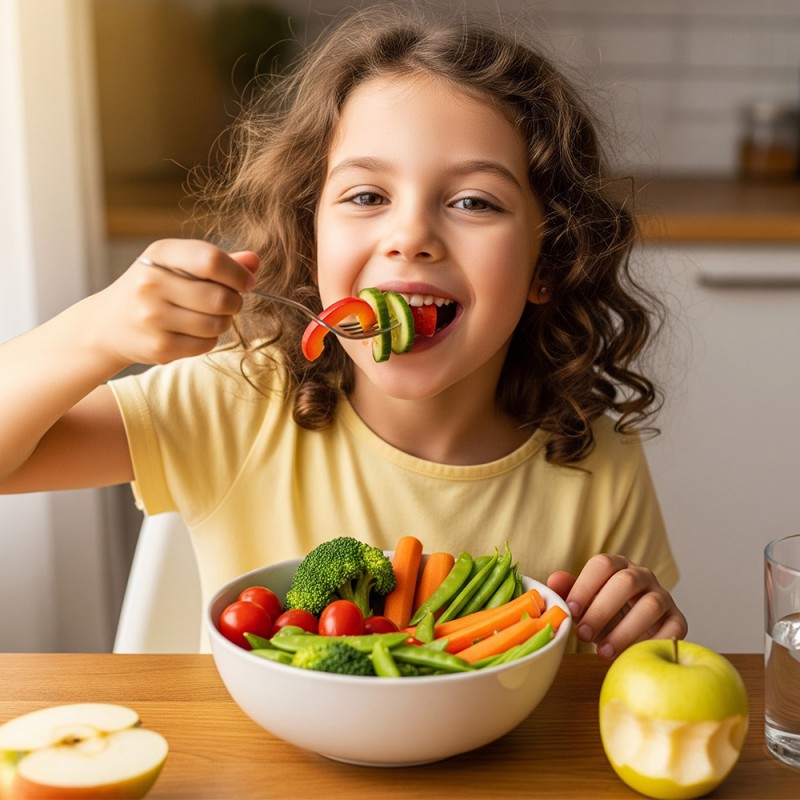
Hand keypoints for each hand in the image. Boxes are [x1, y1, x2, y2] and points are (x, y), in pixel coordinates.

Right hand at [93, 239, 258, 367]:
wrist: (108, 325)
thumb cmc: (154, 289)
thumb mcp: (178, 265)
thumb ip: (218, 262)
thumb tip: (254, 261)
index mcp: (160, 254)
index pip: (211, 260)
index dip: (238, 274)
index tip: (247, 282)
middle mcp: (151, 283)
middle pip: (220, 297)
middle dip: (234, 302)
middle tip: (228, 302)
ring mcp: (153, 317)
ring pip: (217, 324)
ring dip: (223, 322)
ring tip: (208, 316)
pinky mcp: (159, 346)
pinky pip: (206, 344)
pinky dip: (209, 339)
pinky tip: (192, 332)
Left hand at [547, 554, 686, 660]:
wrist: (634, 634)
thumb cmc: (604, 615)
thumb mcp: (584, 603)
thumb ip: (569, 591)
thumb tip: (554, 581)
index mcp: (617, 566)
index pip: (602, 564)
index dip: (585, 586)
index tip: (571, 610)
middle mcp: (642, 576)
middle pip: (625, 582)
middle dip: (601, 609)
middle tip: (583, 634)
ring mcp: (663, 597)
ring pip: (650, 606)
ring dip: (625, 630)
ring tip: (603, 652)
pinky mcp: (678, 620)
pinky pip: (673, 629)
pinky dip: (654, 643)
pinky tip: (634, 656)